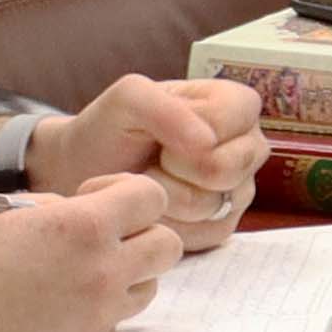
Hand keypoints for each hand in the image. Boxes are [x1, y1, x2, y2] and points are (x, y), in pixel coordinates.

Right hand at [0, 176, 180, 331]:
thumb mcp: (3, 212)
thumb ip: (56, 206)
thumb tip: (83, 207)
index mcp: (81, 226)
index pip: (151, 195)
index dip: (127, 191)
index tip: (94, 197)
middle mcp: (101, 271)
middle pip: (167, 244)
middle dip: (140, 233)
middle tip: (99, 235)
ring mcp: (97, 314)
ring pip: (150, 285)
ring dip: (127, 272)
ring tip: (80, 269)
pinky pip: (117, 319)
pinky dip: (102, 307)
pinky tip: (61, 302)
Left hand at [38, 75, 263, 246]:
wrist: (83, 171)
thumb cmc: (109, 130)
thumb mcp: (128, 99)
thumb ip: (166, 109)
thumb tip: (207, 144)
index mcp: (236, 104)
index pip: (228, 120)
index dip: (185, 130)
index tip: (158, 130)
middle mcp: (248, 147)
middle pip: (225, 169)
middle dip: (174, 168)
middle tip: (153, 159)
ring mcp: (239, 189)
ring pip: (209, 204)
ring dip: (164, 195)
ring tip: (149, 180)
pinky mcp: (223, 225)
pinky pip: (202, 233)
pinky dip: (166, 221)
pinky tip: (155, 204)